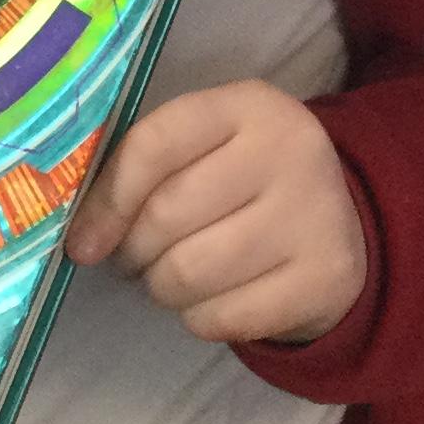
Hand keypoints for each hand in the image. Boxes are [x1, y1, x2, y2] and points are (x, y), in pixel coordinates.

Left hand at [63, 80, 367, 346]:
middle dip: (133, 250)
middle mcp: (290, 151)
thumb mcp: (206, 147)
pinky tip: (208, 300)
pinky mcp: (325, 279)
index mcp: (249, 105)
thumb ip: (146, 167)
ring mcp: (314, 215)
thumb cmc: (245, 181)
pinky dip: (198, 318)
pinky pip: (223, 317)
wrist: (340, 223)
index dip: (107, 199)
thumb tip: (84, 237)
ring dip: (162, 287)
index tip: (83, 241)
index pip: (155, 145)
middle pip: (168, 214)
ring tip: (170, 277)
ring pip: (190, 272)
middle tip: (134, 258)